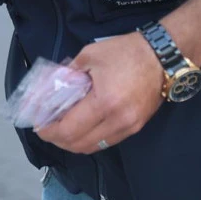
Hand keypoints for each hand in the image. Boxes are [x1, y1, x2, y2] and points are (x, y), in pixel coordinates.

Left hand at [35, 32, 165, 153]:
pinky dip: (90, 139)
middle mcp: (118, 121)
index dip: (50, 131)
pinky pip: (108, 141)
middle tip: (46, 128)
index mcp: (104, 102)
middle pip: (81, 144)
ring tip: (60, 129)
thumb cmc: (124, 52)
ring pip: (95, 146)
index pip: (70, 129)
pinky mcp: (137, 127)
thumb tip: (48, 89)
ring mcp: (130, 127)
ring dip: (74, 143)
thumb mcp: (88, 56)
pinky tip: (80, 128)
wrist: (162, 56)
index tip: (38, 125)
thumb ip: (67, 74)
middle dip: (58, 140)